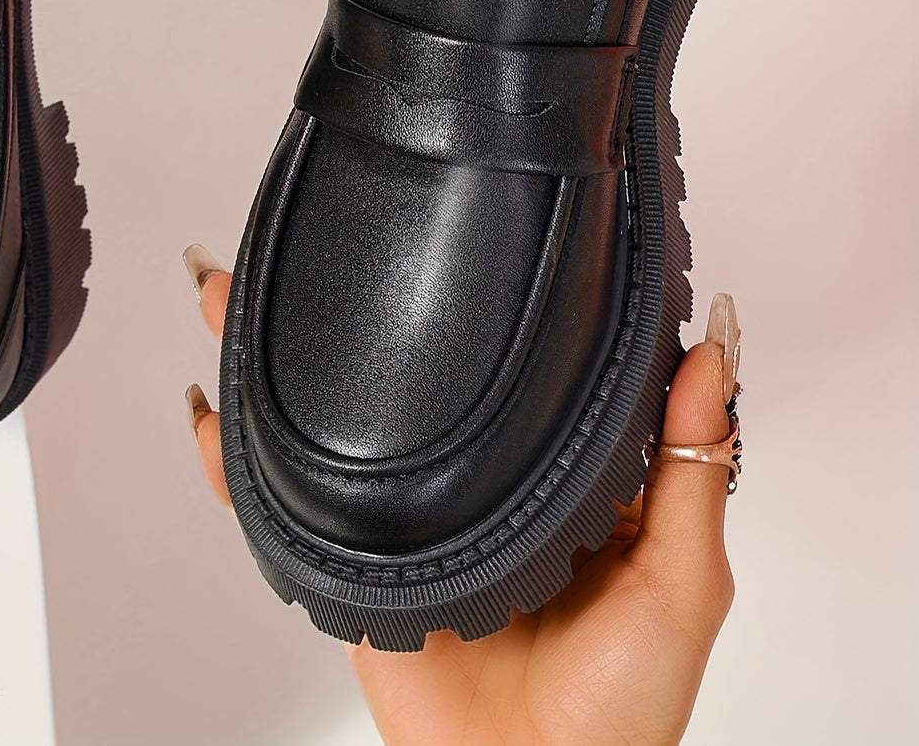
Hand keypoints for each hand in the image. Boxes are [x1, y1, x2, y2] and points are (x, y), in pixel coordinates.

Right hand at [185, 247, 738, 745]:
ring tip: (229, 290)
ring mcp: (404, 515)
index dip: (475, 293)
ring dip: (270, 357)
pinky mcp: (353, 561)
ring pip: (325, 420)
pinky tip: (207, 411)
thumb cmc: (622, 708)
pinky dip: (229, 462)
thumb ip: (690, 463)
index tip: (453, 221)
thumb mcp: (681, 577)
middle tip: (311, 231)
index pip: (504, 357)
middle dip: (342, 305)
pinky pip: (275, 505)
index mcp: (545, 467)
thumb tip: (711, 346)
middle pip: (394, 373)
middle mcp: (467, 478)